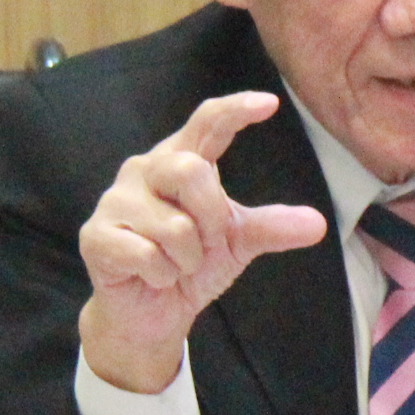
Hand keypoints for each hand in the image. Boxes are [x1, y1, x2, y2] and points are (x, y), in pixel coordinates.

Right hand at [75, 92, 328, 394]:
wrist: (153, 311)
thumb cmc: (191, 263)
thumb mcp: (238, 243)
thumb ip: (271, 227)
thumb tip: (318, 224)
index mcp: (179, 162)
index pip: (206, 124)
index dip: (234, 111)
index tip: (269, 103)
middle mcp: (143, 171)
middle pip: (190, 171)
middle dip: (211, 217)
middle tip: (207, 243)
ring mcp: (114, 202)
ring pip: (173, 226)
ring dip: (188, 259)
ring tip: (176, 264)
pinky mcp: (95, 236)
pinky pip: (148, 255)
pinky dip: (164, 275)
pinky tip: (153, 276)